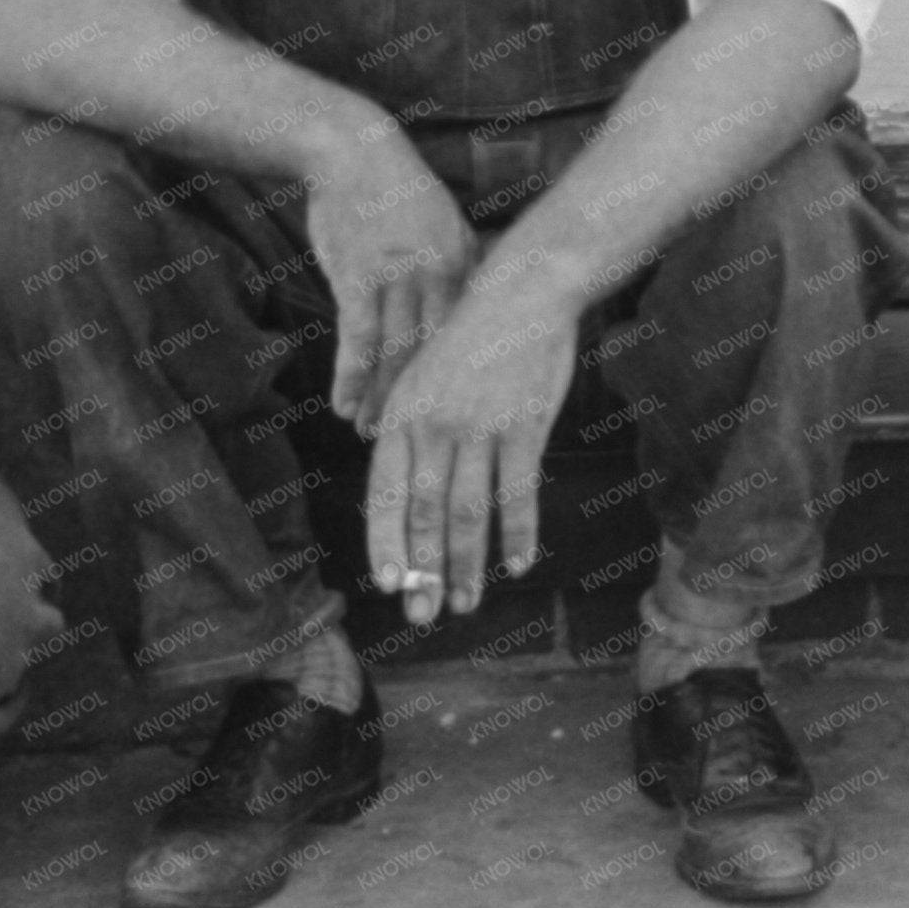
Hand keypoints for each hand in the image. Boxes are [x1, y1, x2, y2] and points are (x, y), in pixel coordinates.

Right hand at [305, 129, 477, 429]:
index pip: (469, 336)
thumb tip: (478, 310)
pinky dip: (350, 377)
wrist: (354, 150)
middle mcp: (437, 273)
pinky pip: (357, 338)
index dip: (461, 383)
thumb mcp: (443, 226)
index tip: (456, 419)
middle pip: (435, 355)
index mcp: (463, 264)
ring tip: (369, 433)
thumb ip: (460, 270)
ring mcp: (397, 274)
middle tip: (412, 445)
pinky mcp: (358, 274)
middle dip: (422, 404)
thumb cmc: (397, 194)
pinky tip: (343, 405)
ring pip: (396, 354)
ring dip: (381, 400)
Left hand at [362, 279, 579, 626]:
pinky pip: (518, 493)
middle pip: (424, 514)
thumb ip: (410, 434)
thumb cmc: (471, 338)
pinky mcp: (525, 426)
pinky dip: (518, 533)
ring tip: (467, 603)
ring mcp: (480, 427)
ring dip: (467, 566)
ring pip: (469, 512)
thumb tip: (401, 496)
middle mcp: (434, 426)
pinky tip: (519, 564)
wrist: (523, 291)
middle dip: (425, 573)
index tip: (391, 587)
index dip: (386, 545)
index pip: (383, 495)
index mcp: (402, 416)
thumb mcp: (423, 379)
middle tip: (425, 616)